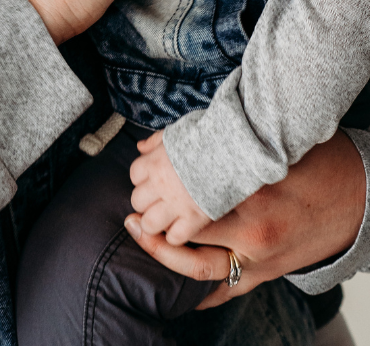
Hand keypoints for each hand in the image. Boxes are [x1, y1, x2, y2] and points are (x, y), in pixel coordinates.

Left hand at [123, 130, 364, 306]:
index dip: (161, 184)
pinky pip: (223, 290)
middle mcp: (254, 228)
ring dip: (163, 254)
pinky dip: (196, 288)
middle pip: (187, 232)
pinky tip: (173, 278)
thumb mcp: (279, 141)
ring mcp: (261, 258)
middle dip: (153, 222)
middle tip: (131, 209)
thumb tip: (184, 133)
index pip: (192, 192)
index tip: (142, 173)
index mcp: (255, 189)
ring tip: (139, 234)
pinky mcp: (269, 274)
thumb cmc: (321, 159)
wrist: (367, 195)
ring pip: (198, 267)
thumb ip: (234, 140)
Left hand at [129, 130, 211, 245]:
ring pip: (150, 223)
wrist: (234, 150)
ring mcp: (176, 203)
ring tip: (166, 218)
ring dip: (155, 222)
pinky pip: (174, 237)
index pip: (135, 174)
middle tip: (159, 199)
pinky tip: (184, 227)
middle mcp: (161, 184)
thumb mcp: (178, 132)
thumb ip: (157, 141)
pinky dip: (177, 235)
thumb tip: (141, 147)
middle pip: (137, 201)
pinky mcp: (194, 218)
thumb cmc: (207, 138)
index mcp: (155, 161)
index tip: (154, 178)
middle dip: (146, 201)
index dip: (143, 177)